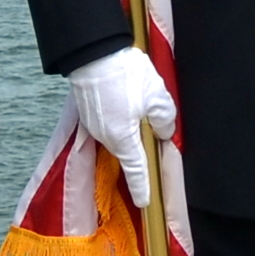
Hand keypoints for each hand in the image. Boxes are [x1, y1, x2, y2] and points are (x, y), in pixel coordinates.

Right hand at [67, 46, 175, 207]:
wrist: (92, 52)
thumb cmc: (126, 76)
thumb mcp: (157, 97)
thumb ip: (165, 120)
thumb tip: (163, 132)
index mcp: (123, 139)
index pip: (136, 170)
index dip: (142, 187)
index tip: (145, 202)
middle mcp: (105, 137)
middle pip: (128, 152)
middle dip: (141, 153)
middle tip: (157, 146)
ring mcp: (94, 125)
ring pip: (118, 137)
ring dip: (131, 133)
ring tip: (143, 117)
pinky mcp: (89, 112)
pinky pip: (109, 125)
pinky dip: (121, 122)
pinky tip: (128, 106)